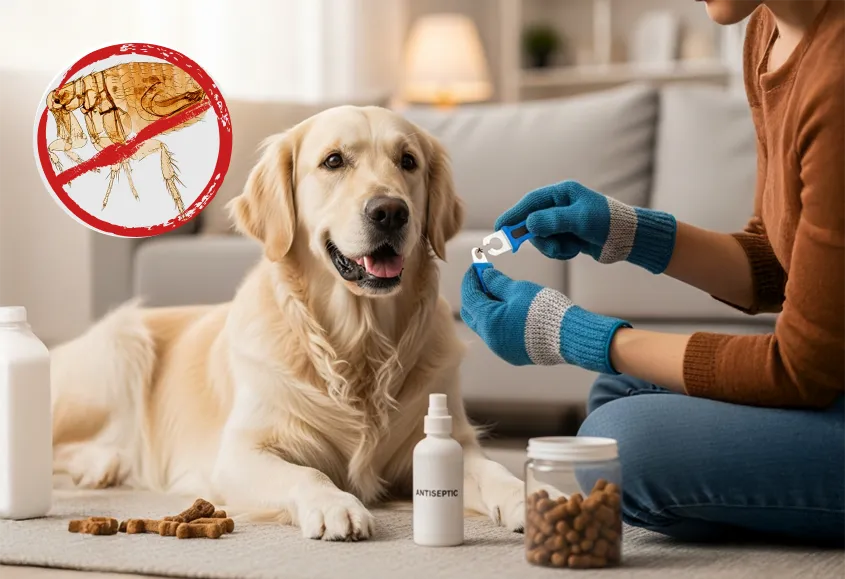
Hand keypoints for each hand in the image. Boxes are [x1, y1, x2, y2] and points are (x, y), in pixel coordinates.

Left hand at [460, 266, 629, 373]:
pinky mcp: (513, 354)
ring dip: (487, 307)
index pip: (470, 297)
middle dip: (475, 293)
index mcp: (488, 322)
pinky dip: (497, 319)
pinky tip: (507, 307)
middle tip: (483, 277)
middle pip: (473, 313)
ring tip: (497, 290)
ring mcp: (501, 349)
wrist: (569, 336)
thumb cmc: (544, 310)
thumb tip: (484, 275)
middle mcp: (490, 339)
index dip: (471, 279)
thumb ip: (497, 282)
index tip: (476, 266)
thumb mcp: (518, 289)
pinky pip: (498, 334)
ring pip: (485, 325)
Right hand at [495, 180, 677, 273]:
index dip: (513, 214)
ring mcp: (563, 222)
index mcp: (562, 193)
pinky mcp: (568, 236)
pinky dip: (561, 251)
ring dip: (552, 247)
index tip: (500, 228)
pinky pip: (553, 246)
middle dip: (538, 237)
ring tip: (570, 248)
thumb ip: (552, 220)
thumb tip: (529, 224)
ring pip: (542, 237)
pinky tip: (576, 250)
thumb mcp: (579, 220)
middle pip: (533, 222)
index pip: (530, 202)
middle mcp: (560, 205)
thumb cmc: (608, 223)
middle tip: (541, 247)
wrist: (629, 239)